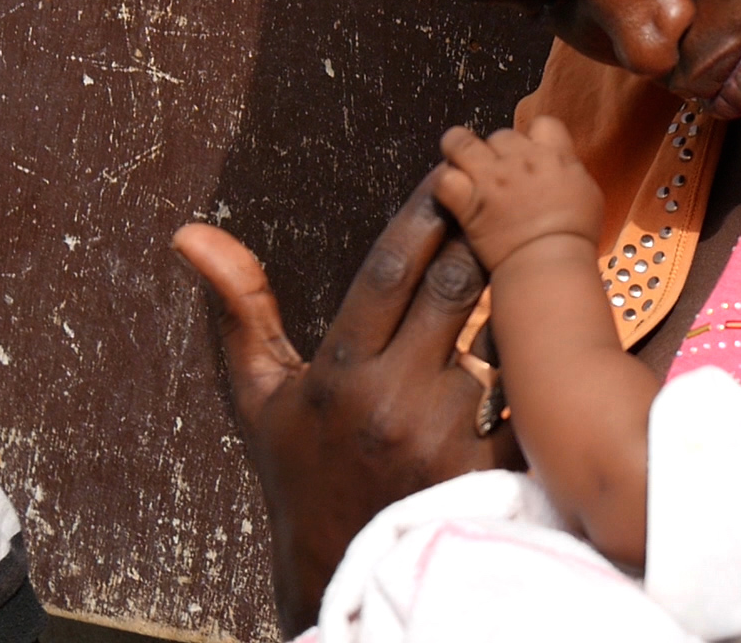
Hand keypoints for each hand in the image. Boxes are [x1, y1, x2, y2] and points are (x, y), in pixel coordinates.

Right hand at [173, 171, 521, 635]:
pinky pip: (525, 396)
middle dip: (480, 236)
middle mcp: (391, 397)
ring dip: (519, 295)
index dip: (423, 212)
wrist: (342, 568)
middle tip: (500, 198)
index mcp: (339, 370)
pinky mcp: (485, 467)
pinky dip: (537, 363)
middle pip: (454, 289)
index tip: (446, 172)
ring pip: (501, 337)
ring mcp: (442, 434)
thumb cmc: (301, 468)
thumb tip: (191, 234)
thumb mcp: (260, 394)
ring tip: (534, 253)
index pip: (389, 268)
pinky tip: (550, 332)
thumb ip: (240, 309)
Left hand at [435, 116, 605, 269]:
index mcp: (554, 156)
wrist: (551, 261)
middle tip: (498, 171)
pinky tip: (452, 193)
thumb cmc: (575, 237)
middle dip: (497, 150)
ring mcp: (491, 178)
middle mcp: (520, 160)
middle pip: (500, 135)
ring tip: (460, 163)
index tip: (531, 154)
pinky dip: (445, 184)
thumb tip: (564, 169)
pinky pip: (444, 178)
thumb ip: (571, 174)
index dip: (534, 138)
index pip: (543, 124)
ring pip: (459, 142)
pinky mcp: (469, 202)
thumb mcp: (588, 196)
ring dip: (458, 150)